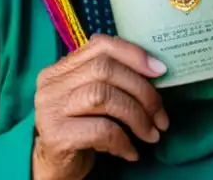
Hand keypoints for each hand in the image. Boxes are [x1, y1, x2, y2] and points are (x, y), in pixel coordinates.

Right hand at [32, 34, 169, 179]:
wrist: (54, 168)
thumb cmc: (80, 130)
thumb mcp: (93, 99)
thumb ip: (112, 80)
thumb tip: (155, 71)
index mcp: (63, 67)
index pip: (100, 45)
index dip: (134, 54)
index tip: (160, 71)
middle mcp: (52, 83)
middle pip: (105, 69)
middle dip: (142, 91)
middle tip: (161, 116)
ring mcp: (52, 107)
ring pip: (103, 96)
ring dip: (136, 116)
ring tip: (151, 134)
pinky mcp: (56, 134)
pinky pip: (100, 129)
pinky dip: (122, 140)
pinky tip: (131, 151)